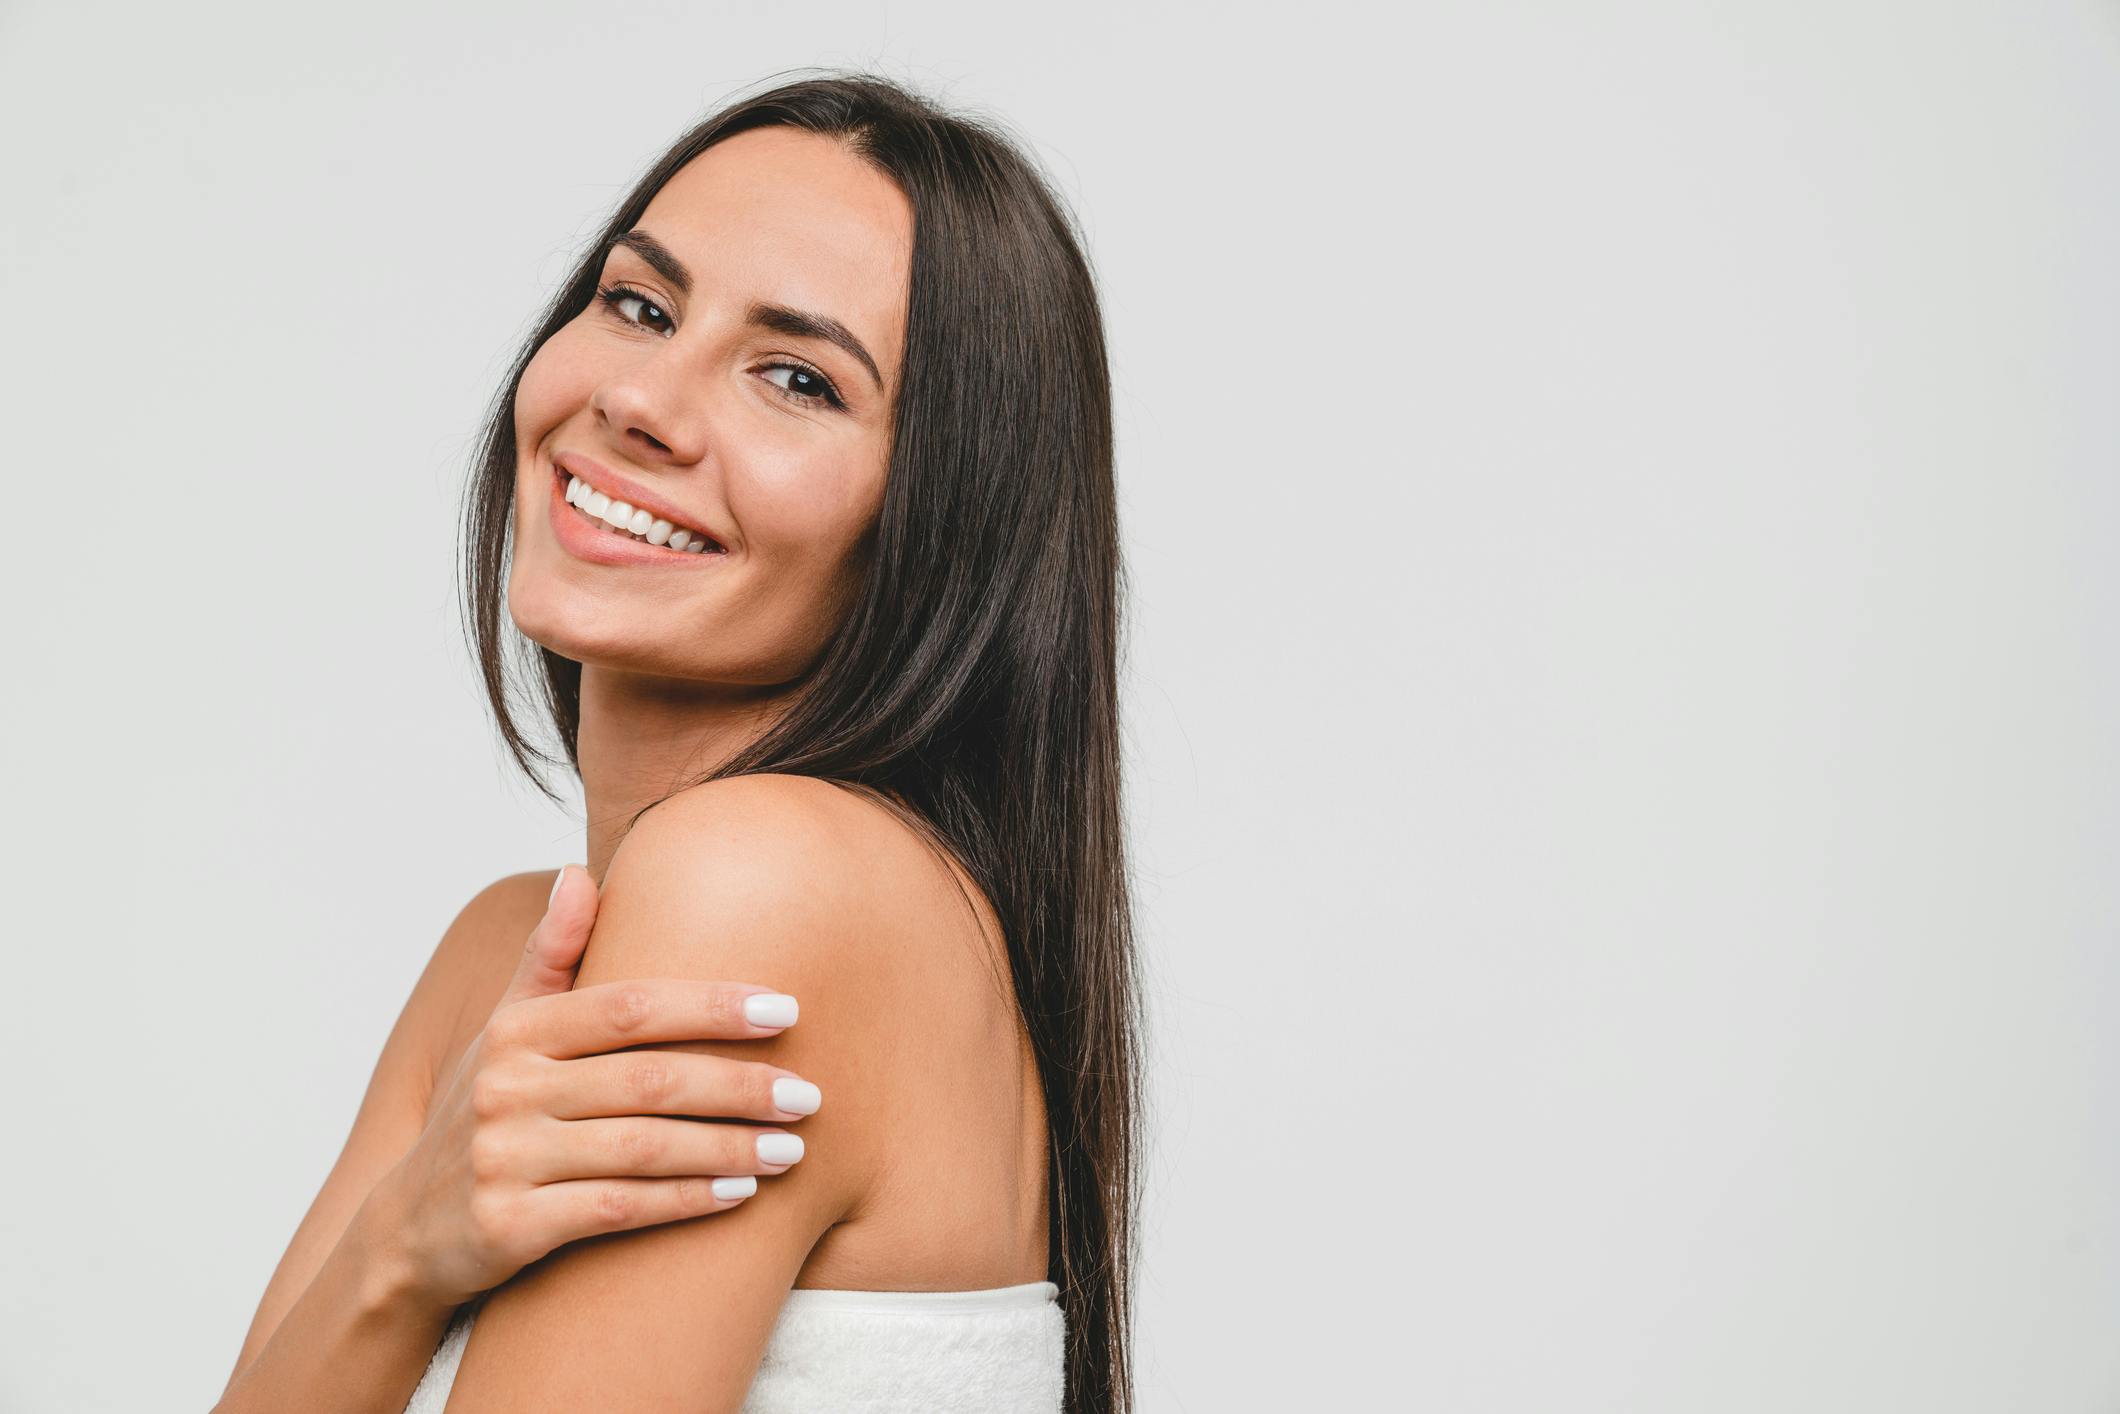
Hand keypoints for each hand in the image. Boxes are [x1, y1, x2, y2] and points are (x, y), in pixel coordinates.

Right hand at [365, 865, 822, 1307]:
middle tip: (810, 1095)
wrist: (406, 1232)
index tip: (787, 1010)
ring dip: (728, 1149)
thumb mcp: (503, 1032)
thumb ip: (550, 956)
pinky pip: (617, 1209)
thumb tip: (580, 871)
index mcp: (516, 1032)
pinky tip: (739, 1196)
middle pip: (649, 1079)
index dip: (712, 1005)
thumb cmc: (483, 1114)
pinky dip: (684, 1201)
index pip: (631, 1007)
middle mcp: (505, 1088)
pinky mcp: (507, 1227)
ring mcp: (503, 1159)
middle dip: (740, 1087)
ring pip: (642, 1148)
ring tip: (792, 1150)